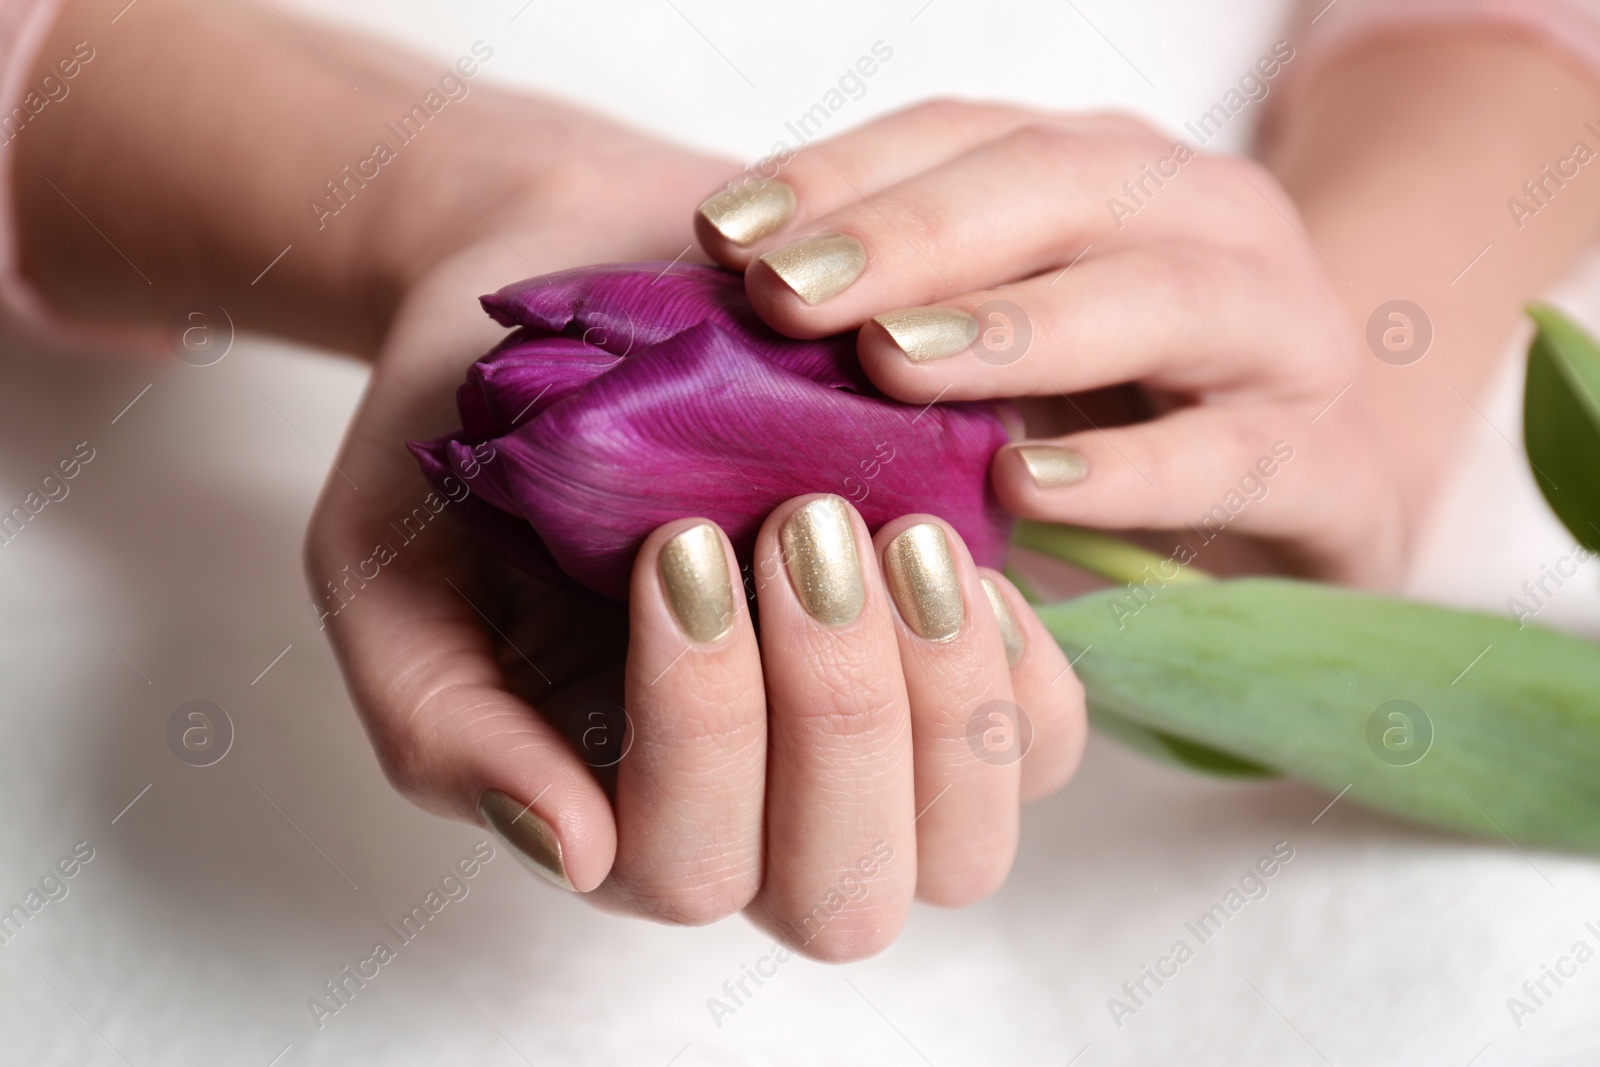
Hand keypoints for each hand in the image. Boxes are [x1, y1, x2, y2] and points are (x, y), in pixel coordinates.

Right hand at [306, 114, 1085, 960]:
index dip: (700, 726)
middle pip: (844, 893)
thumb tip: (578, 855)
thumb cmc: (469, 436)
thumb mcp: (392, 572)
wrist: (577, 281)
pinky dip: (1021, 666)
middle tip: (806, 527)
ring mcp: (873, 754)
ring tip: (905, 533)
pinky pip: (1041, 745)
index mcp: (614, 806)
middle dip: (837, 717)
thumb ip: (449, 730)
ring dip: (942, 701)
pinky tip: (965, 555)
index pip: (683, 864)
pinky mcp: (958, 670)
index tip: (682, 538)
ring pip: (961, 848)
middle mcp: (756, 808)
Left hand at [695, 101, 1406, 586]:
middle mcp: (1202, 221)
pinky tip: (1022, 487)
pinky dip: (1126, 471)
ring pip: (1156, 298)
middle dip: (910, 238)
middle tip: (787, 294)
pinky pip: (1233, 454)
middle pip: (1054, 190)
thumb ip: (889, 321)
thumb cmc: (1124, 413)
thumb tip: (711, 320)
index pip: (960, 139)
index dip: (840, 176)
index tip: (721, 237)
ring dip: (1015, 326)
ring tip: (892, 365)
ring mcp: (1284, 335)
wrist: (1318, 489)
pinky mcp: (1331, 462)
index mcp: (1108, 175)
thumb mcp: (1002, 348)